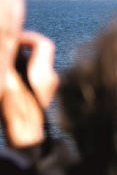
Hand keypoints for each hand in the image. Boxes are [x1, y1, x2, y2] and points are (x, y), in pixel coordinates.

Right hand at [1, 31, 56, 147]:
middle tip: (10, 49)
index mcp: (43, 72)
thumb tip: (11, 43)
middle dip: (25, 48)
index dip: (29, 37)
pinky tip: (14, 79)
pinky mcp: (45, 93)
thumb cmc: (16, 111)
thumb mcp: (8, 83)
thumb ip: (9, 62)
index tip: (16, 38)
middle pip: (41, 53)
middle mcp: (50, 77)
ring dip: (25, 60)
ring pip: (39, 64)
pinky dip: (27, 71)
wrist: (26, 136)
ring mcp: (50, 86)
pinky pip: (37, 75)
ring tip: (9, 65)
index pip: (43, 44)